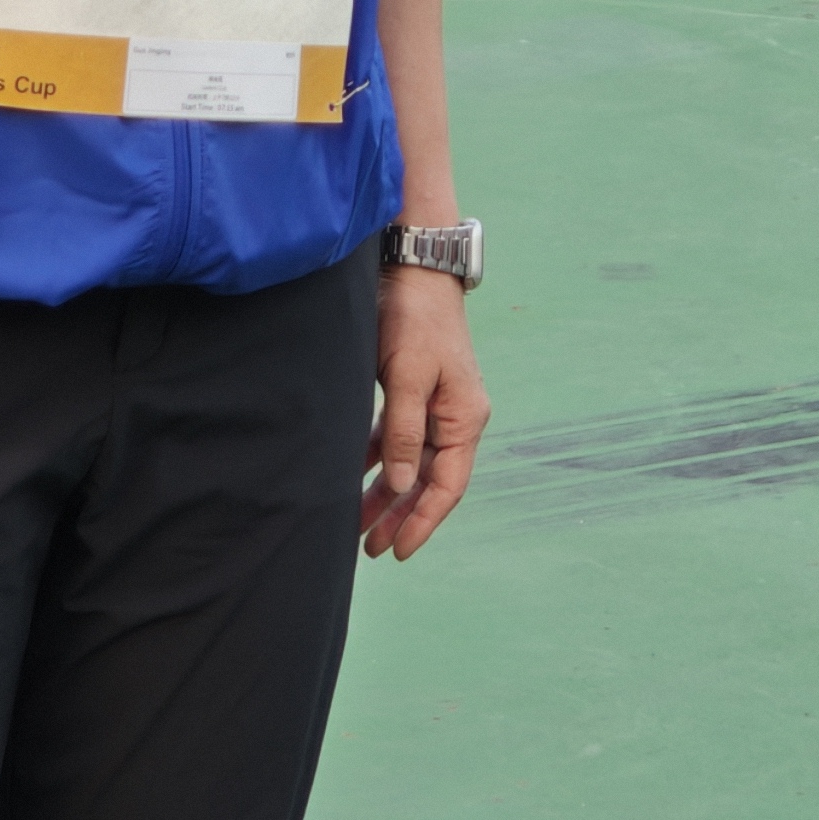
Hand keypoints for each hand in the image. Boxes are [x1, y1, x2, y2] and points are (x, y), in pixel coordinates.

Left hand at [364, 264, 486, 560]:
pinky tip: (354, 474)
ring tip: (356, 522)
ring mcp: (434, 404)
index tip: (398, 551)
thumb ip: (403, 432)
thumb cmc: (415, 319)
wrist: (412, 268)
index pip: (446, 486)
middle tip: (371, 549)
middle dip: (400, 515)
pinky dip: (378, 458)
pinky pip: (396, 437)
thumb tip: (399, 485)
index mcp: (464, 419)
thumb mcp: (409, 377)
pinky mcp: (412, 390)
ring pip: (409, 462)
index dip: (423, 521)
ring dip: (386, 492)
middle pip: (427, 480)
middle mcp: (453, 417)